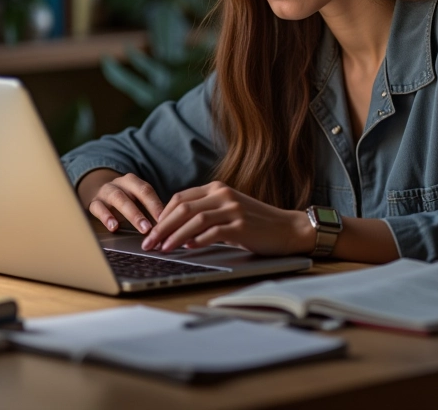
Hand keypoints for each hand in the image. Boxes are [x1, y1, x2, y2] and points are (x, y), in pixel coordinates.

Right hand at [78, 169, 164, 234]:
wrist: (97, 191)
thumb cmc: (123, 198)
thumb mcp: (134, 198)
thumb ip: (148, 209)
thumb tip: (166, 226)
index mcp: (133, 181)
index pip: (147, 190)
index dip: (156, 204)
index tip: (165, 219)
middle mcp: (120, 184)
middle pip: (135, 193)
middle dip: (145, 211)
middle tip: (151, 228)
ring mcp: (106, 191)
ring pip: (118, 199)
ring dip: (131, 214)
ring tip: (139, 229)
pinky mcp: (94, 202)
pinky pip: (98, 208)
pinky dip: (106, 217)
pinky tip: (114, 227)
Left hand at [140, 181, 314, 255]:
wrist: (287, 229)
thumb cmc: (256, 224)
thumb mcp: (228, 212)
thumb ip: (205, 215)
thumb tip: (177, 233)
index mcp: (217, 188)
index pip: (180, 198)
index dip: (162, 215)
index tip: (151, 231)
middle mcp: (223, 194)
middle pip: (183, 207)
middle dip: (162, 226)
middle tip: (149, 242)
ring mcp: (233, 209)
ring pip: (195, 219)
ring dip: (174, 235)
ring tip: (162, 248)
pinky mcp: (241, 225)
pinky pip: (213, 232)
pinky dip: (197, 240)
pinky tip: (187, 248)